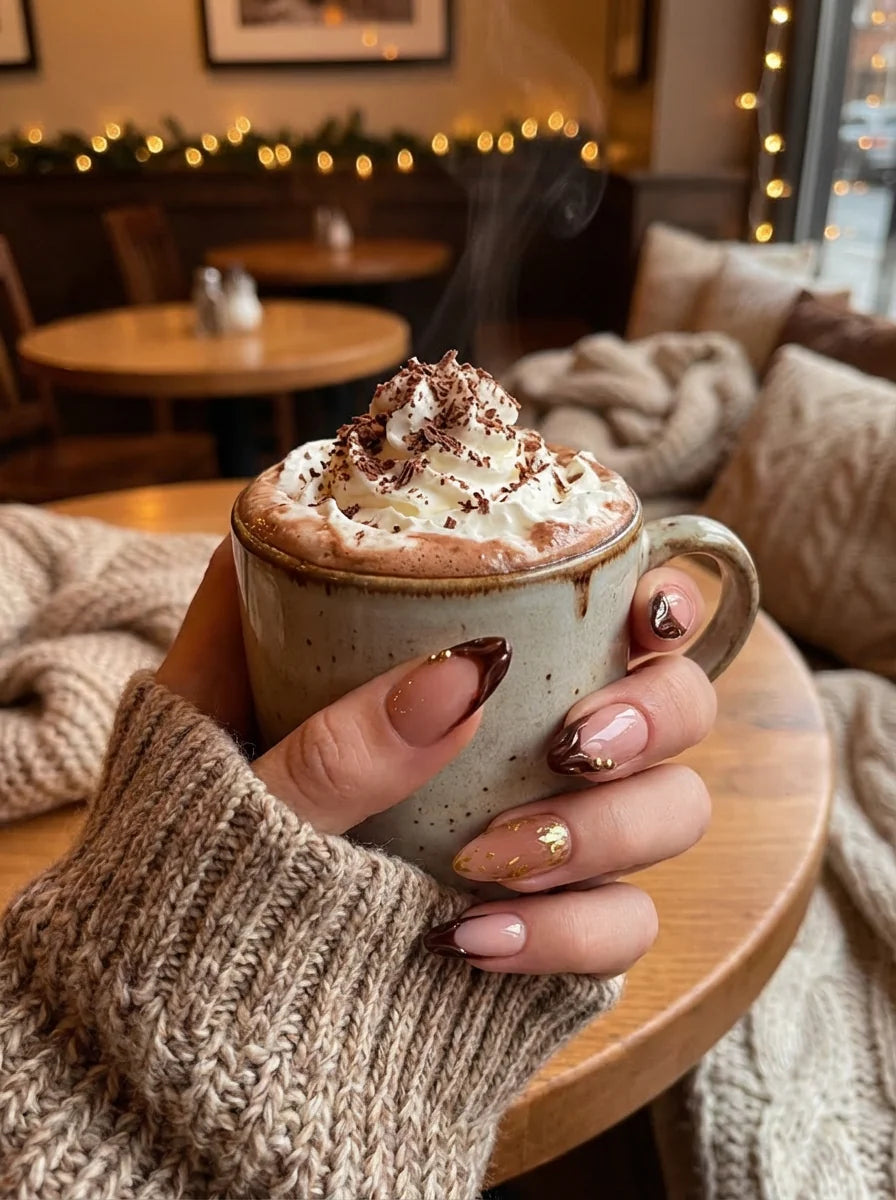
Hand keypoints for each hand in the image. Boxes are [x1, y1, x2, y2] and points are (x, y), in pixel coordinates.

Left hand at [158, 541, 714, 975]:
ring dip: (609, 829)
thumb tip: (467, 673)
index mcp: (464, 666)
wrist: (202, 1001)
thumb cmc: (202, 850)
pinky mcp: (556, 922)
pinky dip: (568, 934)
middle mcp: (530, 741)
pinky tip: (473, 943)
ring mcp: (551, 831)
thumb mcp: (236, 787)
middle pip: (674, 703)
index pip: (602, 606)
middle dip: (654, 715)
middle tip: (577, 743)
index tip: (643, 613)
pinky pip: (621, 926)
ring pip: (670, 809)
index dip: (656, 597)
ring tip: (489, 861)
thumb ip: (337, 741)